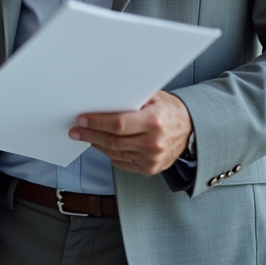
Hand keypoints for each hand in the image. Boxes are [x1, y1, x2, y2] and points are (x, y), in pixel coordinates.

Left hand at [68, 90, 192, 175]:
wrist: (191, 130)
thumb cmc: (168, 110)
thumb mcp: (153, 97)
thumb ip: (131, 97)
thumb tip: (102, 95)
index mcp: (154, 122)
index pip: (118, 124)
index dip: (97, 122)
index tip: (82, 119)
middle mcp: (153, 143)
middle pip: (113, 141)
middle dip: (90, 134)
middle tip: (75, 130)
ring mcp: (152, 159)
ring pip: (114, 153)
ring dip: (96, 144)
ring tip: (85, 136)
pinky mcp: (149, 169)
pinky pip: (121, 162)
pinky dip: (108, 153)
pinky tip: (101, 144)